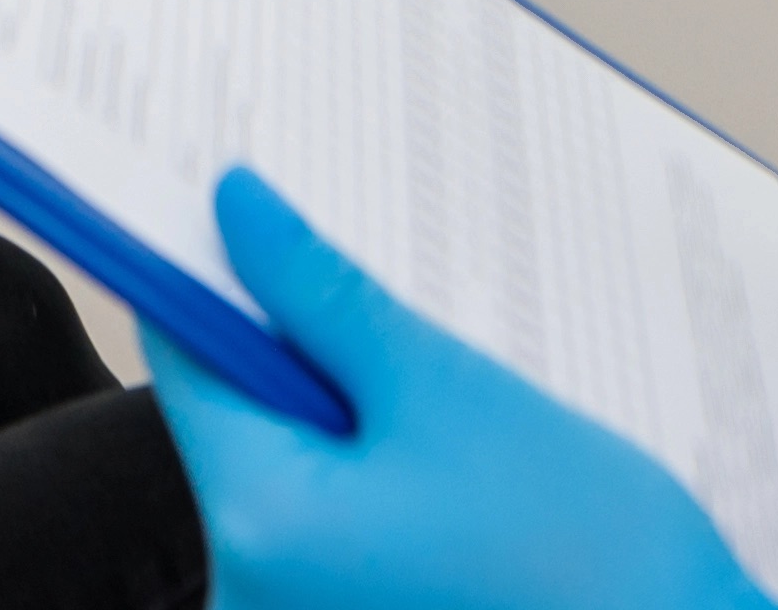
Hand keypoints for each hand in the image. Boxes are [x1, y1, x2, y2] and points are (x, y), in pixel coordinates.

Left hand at [144, 171, 777, 609]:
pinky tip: (460, 473)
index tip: (244, 207)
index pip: (185, 359)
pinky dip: (376, 479)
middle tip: (394, 310)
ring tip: (457, 414)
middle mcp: (251, 595)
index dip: (213, 271)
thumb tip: (236, 213)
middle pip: (241, 420)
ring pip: (295, 470)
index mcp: (256, 528)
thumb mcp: (447, 392)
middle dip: (304, 352)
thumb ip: (323, 299)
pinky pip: (333, 526)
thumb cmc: (592, 557)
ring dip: (352, 418)